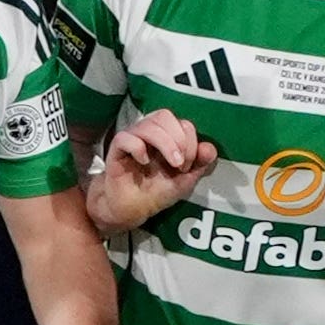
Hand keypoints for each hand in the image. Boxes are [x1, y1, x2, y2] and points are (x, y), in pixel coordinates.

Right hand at [90, 111, 218, 230]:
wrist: (132, 209)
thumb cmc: (156, 192)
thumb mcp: (184, 181)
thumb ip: (199, 164)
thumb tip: (209, 148)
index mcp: (167, 136)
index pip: (182, 123)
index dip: (190, 141)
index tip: (187, 165)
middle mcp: (149, 133)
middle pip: (164, 115)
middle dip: (178, 139)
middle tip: (180, 163)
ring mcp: (132, 138)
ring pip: (148, 124)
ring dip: (165, 144)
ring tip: (171, 164)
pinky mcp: (116, 149)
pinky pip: (125, 137)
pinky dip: (138, 147)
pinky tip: (143, 161)